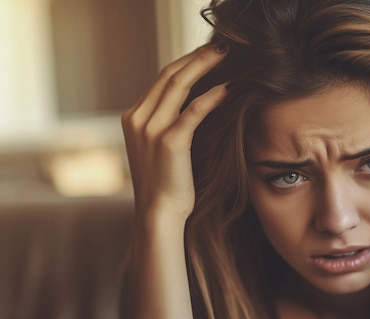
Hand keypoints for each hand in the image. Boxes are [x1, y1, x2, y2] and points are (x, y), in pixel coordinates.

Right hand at [122, 44, 228, 220]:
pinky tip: (230, 88)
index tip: (208, 54)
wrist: (159, 213)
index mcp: (133, 116)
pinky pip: (194, 110)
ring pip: (179, 84)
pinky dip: (213, 96)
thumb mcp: (160, 148)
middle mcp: (137, 117)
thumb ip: (168, 124)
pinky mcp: (169, 141)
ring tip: (227, 57)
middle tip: (223, 48)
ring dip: (205, 66)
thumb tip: (195, 104)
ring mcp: (150, 128)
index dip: (187, 63)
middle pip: (169, 74)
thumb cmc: (166, 184)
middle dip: (197, 57)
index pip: (161, 78)